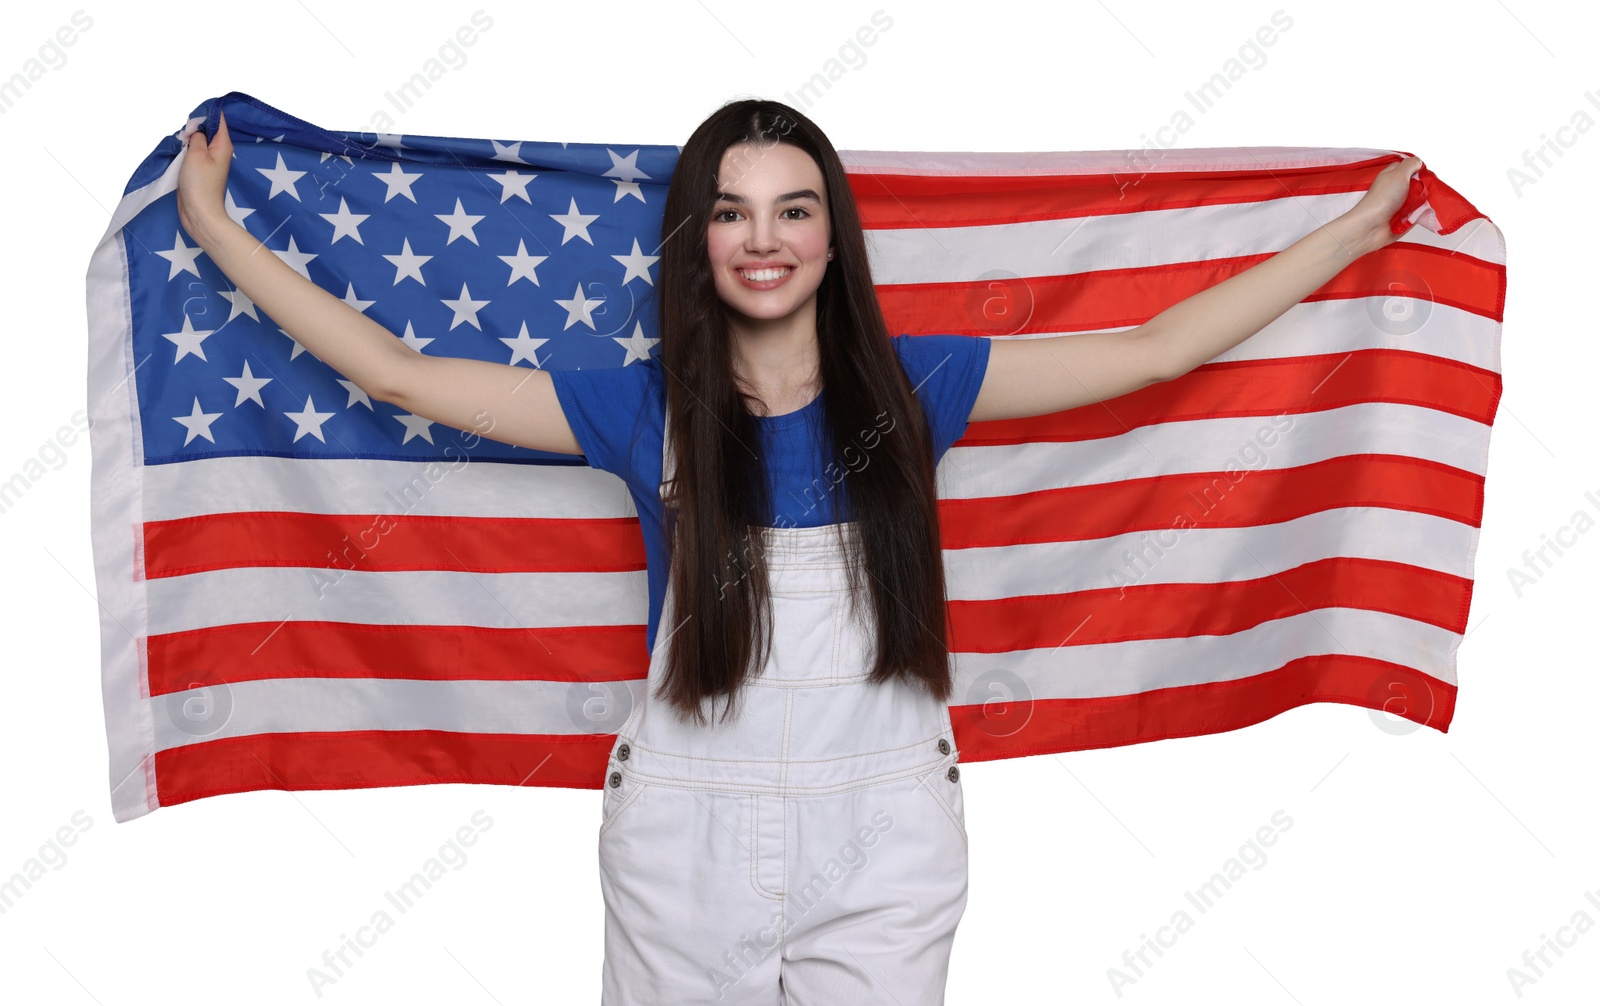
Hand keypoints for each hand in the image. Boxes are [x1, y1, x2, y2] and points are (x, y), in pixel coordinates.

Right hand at [177, 108, 234, 245]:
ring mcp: (209, 161)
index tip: (193, 114)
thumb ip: (196, 137)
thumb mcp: (196, 153)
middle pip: (206, 129)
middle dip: (193, 126)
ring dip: (187, 139)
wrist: (199, 213)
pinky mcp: (199, 169)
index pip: (219, 119)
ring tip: (180, 142)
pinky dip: (185, 150)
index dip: (207, 112)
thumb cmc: (200, 184)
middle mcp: (219, 151)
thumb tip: (196, 129)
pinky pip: (192, 152)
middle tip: (183, 132)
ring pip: (197, 141)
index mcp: (223, 144)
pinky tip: (179, 150)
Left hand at [1343, 154, 1423, 254]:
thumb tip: (1418, 161)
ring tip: (1422, 203)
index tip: (1425, 174)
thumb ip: (1410, 165)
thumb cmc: (1382, 198)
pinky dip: (1421, 214)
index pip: (1409, 167)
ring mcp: (1400, 204)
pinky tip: (1421, 214)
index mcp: (1392, 176)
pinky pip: (1419, 213)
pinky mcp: (1403, 218)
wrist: (1371, 226)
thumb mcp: (1398, 174)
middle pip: (1418, 184)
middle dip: (1424, 187)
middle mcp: (1396, 189)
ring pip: (1420, 199)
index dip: (1419, 169)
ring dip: (1423, 201)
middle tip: (1424, 190)